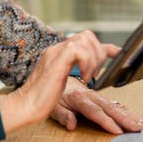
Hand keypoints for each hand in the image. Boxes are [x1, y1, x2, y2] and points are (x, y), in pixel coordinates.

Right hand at [0, 30, 119, 131]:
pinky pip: (78, 49)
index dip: (103, 46)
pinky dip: (86, 62)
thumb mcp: (64, 84)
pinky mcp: (56, 61)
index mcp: (59, 55)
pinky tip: (84, 77)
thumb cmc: (40, 99)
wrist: (25, 105)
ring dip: (93, 58)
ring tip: (88, 77)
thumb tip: (89, 76)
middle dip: (99, 53)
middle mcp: (57, 50)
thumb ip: (75, 76)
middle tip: (95, 73)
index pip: (84, 41)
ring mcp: (55, 53)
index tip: (118, 53)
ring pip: (84, 39)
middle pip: (87, 35)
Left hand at [50, 77, 142, 133]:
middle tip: (137, 128)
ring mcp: (96, 96)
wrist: (54, 77)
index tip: (117, 130)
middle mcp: (89, 95)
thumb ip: (62, 116)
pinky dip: (126, 110)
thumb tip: (71, 125)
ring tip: (141, 124)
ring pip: (115, 105)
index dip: (106, 121)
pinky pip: (114, 103)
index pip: (94, 111)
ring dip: (129, 115)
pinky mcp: (100, 97)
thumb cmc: (53, 95)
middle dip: (124, 118)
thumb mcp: (52, 107)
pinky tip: (135, 117)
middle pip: (109, 108)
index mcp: (78, 98)